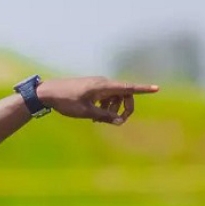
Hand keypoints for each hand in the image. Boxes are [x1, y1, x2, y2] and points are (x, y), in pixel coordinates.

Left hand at [37, 77, 159, 124]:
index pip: (128, 88)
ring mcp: (97, 84)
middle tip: (118, 122)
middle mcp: (103, 83)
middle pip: (123, 94)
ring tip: (98, 120)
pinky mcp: (91, 88)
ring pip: (113, 97)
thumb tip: (119, 122)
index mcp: (104, 86)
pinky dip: (104, 106)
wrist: (47, 92)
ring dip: (111, 109)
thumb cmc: (66, 101)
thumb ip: (104, 116)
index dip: (143, 89)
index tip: (157, 89)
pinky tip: (94, 116)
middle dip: (124, 108)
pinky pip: (104, 96)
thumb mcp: (86, 112)